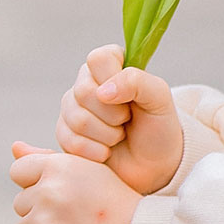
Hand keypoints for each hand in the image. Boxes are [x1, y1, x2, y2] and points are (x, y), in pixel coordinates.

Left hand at [9, 142, 139, 223]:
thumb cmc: (117, 202)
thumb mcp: (88, 169)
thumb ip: (48, 158)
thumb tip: (14, 148)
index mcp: (59, 166)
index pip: (18, 172)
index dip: (36, 184)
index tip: (59, 195)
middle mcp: (49, 191)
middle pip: (20, 203)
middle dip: (40, 212)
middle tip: (75, 218)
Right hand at [56, 45, 182, 194]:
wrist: (153, 166)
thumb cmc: (158, 127)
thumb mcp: (159, 99)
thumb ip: (136, 82)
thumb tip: (102, 91)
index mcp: (110, 65)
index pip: (98, 58)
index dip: (112, 80)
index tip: (129, 98)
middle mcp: (87, 82)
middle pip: (84, 91)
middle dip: (113, 115)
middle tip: (127, 120)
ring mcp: (72, 108)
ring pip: (77, 118)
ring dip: (107, 135)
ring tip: (119, 136)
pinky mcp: (65, 133)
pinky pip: (70, 140)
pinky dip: (96, 151)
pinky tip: (107, 152)